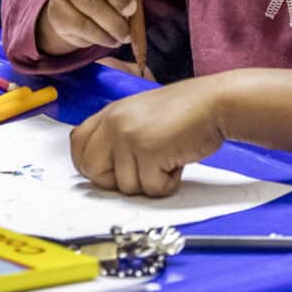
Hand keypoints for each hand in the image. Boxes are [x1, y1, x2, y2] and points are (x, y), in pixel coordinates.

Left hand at [70, 80, 227, 197]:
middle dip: (116, 181)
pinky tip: (177, 161)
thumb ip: (118, 136)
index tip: (111, 172)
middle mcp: (114, 123)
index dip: (91, 165)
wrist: (214, 103)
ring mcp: (128, 137)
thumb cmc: (184, 113)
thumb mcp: (141, 116)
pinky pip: (151, 188)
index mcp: (110, 114)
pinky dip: (168, 182)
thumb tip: (103, 172)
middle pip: (91, 170)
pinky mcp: (148, 152)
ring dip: (150, 181)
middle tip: (142, 170)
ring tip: (167, 158)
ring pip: (125, 186)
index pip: (78, 145)